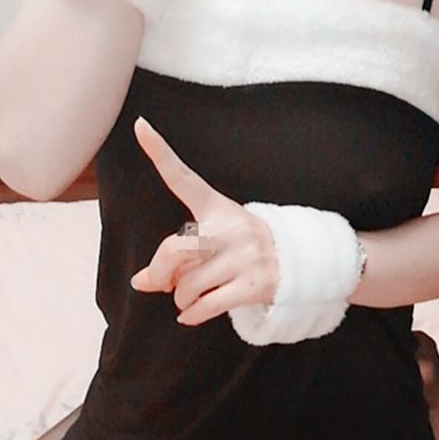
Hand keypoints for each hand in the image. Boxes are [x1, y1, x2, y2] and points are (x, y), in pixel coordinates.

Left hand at [129, 116, 278, 326]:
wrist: (299, 263)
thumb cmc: (242, 250)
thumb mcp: (211, 244)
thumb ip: (175, 260)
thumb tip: (139, 283)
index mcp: (216, 208)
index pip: (183, 178)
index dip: (159, 152)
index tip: (139, 125)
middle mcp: (230, 228)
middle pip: (174, 250)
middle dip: (162, 274)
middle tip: (167, 283)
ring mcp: (245, 257)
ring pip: (188, 285)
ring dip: (180, 298)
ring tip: (188, 298)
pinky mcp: (254, 286)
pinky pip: (207, 305)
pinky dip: (191, 314)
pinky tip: (190, 314)